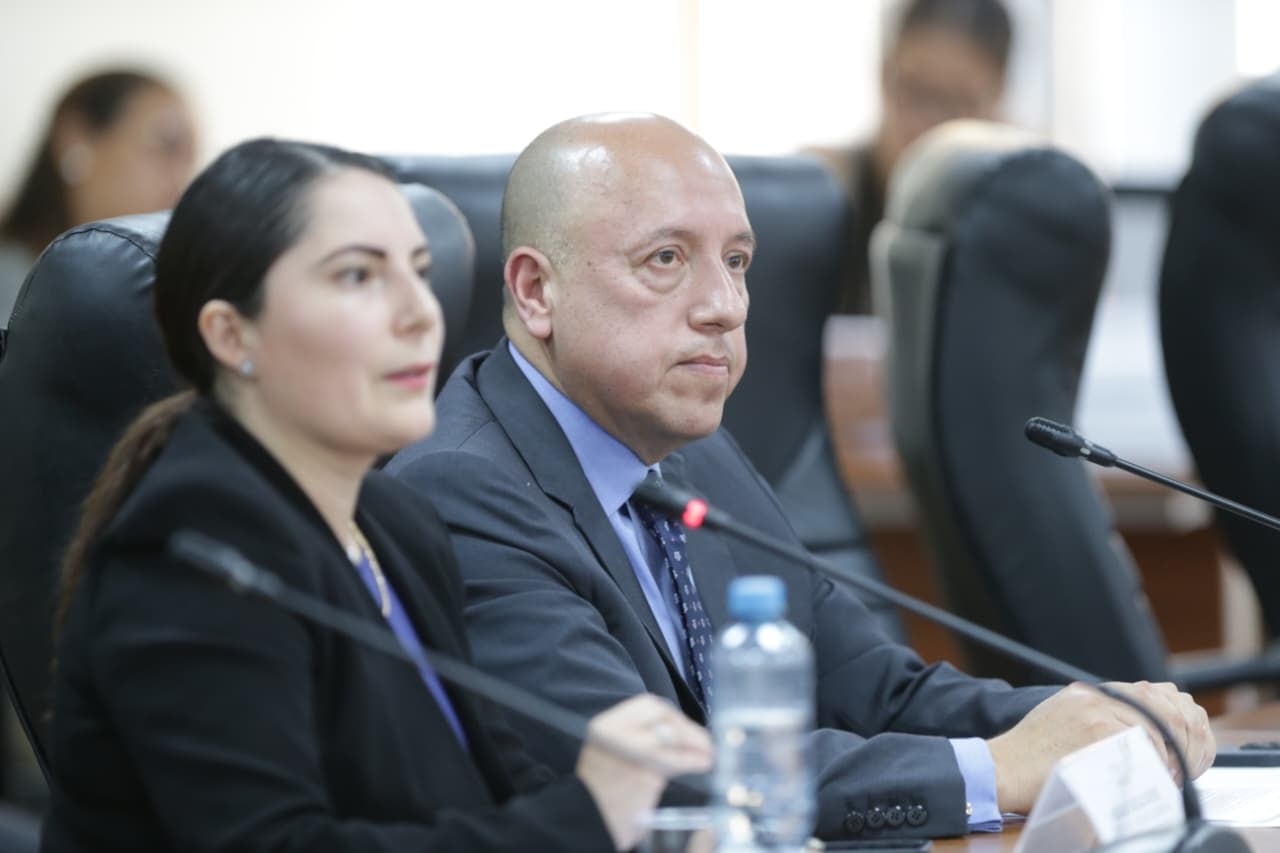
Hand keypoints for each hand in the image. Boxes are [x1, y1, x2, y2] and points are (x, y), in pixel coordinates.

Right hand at [575, 694, 711, 850]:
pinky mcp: (644, 774)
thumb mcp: (610, 750)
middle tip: (704, 743)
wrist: (585, 819)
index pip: (648, 705)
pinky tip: (702, 763)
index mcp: (606, 725)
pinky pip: (676, 762)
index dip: (674, 715)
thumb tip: (678, 733)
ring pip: (672, 737)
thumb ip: (637, 736)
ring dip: (696, 744)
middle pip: (663, 717)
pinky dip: (693, 761)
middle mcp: (617, 733)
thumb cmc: (601, 789)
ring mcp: (630, 752)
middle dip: (688, 728)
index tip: (687, 726)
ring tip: (708, 754)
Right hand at [987, 681, 1212, 814]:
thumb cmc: (1029, 758)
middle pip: (1158, 704)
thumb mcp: (1060, 724)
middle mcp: (1092, 696)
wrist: (1002, 768)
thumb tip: (1136, 740)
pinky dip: (1156, 762)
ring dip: (1170, 753)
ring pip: (1156, 725)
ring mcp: (1095, 711)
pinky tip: (1155, 777)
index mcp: (1085, 693)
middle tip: (1179, 763)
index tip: (1176, 742)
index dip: (1170, 718)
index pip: (1146, 693)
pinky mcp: (1097, 731)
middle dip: (1179, 735)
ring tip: (1168, 774)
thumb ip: (1094, 722)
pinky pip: (1143, 743)